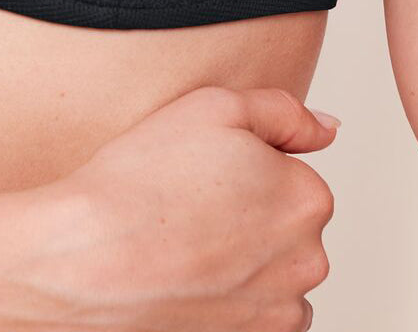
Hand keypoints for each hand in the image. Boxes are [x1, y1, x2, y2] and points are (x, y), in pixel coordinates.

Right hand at [11, 86, 337, 331]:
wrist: (89, 261)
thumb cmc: (140, 183)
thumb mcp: (211, 107)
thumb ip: (282, 111)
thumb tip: (327, 129)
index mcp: (308, 196)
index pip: (286, 170)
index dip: (236, 164)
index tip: (197, 170)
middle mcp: (309, 259)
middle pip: (282, 222)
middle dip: (245, 211)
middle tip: (184, 202)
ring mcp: (282, 309)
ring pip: (270, 269)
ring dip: (240, 257)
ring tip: (180, 242)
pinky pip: (254, 311)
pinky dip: (228, 296)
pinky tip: (186, 277)